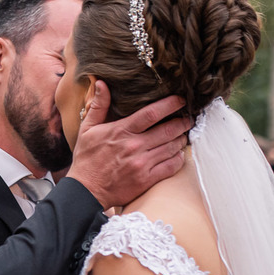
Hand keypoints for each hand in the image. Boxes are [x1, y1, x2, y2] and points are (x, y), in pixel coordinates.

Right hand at [67, 87, 190, 208]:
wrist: (85, 191)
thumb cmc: (87, 159)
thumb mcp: (87, 130)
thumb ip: (98, 106)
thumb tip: (102, 83)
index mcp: (121, 132)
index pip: (152, 113)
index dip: (170, 104)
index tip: (181, 100)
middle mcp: (134, 147)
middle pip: (168, 130)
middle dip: (182, 122)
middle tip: (188, 118)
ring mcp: (142, 164)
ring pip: (172, 147)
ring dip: (181, 139)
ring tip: (183, 135)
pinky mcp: (146, 180)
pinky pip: (171, 167)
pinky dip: (178, 159)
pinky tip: (178, 154)